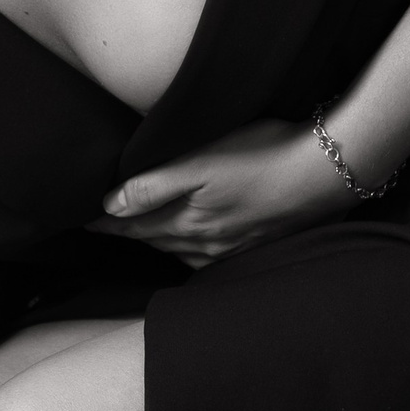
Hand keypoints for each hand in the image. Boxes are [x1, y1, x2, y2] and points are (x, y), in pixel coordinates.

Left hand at [90, 118, 351, 266]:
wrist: (330, 171)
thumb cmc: (264, 153)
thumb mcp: (201, 161)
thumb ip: (153, 186)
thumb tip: (109, 207)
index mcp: (185, 222)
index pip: (131, 226)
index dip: (104, 223)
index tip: (79, 222)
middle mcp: (204, 243)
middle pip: (152, 240)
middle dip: (125, 233)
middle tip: (100, 226)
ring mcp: (230, 249)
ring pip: (178, 250)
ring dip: (156, 242)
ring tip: (137, 233)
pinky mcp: (253, 246)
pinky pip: (206, 257)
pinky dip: (187, 250)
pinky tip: (189, 243)